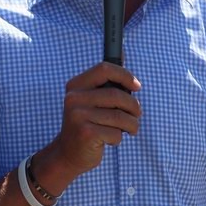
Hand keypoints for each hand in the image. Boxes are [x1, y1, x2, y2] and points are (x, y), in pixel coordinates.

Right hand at [35, 62, 141, 185]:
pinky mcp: (86, 133)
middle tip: (137, 115)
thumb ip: (106, 82)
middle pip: (117, 95)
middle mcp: (74, 98)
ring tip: (129, 129)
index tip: (137, 86)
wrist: (68, 154)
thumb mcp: (92, 100)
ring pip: (120, 116)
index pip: (104, 69)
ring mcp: (78, 116)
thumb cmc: (87, 124)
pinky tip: (109, 140)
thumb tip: (122, 51)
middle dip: (134, 106)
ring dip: (131, 125)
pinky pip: (116, 133)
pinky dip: (119, 138)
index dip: (125, 75)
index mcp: (76, 86)